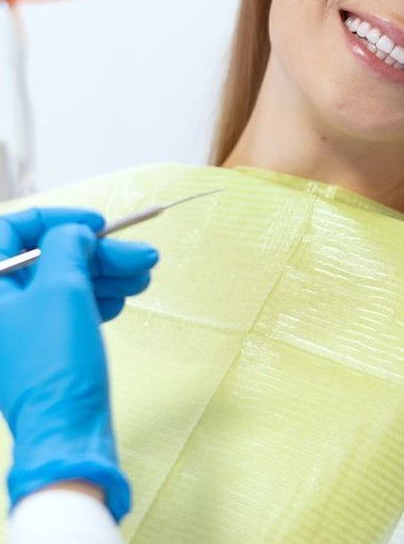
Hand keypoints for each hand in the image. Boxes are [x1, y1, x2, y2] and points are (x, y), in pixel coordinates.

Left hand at [0, 207, 157, 520]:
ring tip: (144, 277)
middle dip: (98, 253)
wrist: (65, 430)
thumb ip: (67, 246)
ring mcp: (17, 328)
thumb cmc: (55, 357)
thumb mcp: (62, 287)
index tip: (98, 224)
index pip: (12, 230)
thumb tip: (75, 232)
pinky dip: (97, 298)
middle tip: (143, 255)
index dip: (57, 220)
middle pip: (47, 257)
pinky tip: (123, 300)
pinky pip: (68, 308)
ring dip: (106, 274)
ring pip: (63, 282)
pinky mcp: (39, 347)